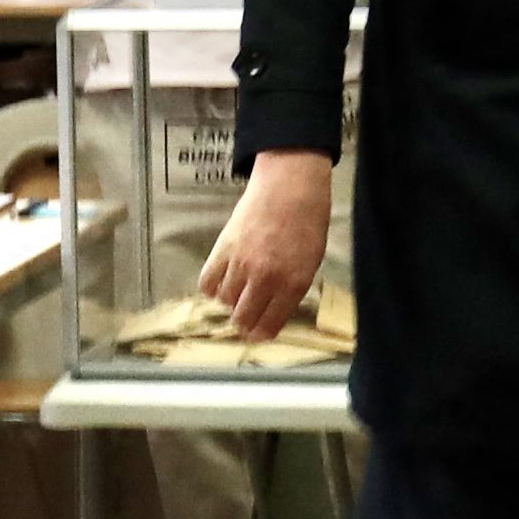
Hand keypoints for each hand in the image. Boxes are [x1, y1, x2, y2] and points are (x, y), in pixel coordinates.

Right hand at [196, 150, 331, 334]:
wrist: (289, 184)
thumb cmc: (308, 220)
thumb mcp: (310, 261)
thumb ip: (292, 288)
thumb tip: (274, 309)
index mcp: (293, 283)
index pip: (269, 325)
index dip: (261, 334)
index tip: (259, 333)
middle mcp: (265, 278)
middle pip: (243, 318)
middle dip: (244, 323)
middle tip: (245, 317)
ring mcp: (241, 264)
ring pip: (225, 301)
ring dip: (231, 302)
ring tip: (237, 292)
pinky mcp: (222, 249)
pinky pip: (208, 282)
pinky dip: (212, 288)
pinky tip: (221, 282)